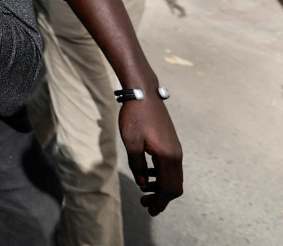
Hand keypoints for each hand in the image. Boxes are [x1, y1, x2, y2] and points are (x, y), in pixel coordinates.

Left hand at [119, 96, 182, 214]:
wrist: (144, 94)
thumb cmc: (135, 117)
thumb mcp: (131, 142)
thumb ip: (137, 165)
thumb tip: (142, 182)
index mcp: (167, 157)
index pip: (168, 188)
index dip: (160, 202)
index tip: (151, 211)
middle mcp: (176, 156)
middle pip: (174, 186)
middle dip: (161, 198)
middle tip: (145, 204)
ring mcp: (176, 149)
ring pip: (173, 177)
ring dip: (160, 186)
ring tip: (143, 189)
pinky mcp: (172, 144)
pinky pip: (171, 167)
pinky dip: (161, 175)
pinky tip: (146, 173)